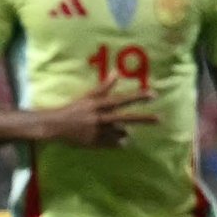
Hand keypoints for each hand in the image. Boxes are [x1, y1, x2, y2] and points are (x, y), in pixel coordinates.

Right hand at [41, 78, 158, 146]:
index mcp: (100, 105)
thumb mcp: (89, 96)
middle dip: (144, 119)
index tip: (154, 95)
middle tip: (160, 119)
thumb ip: (105, 85)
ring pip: (120, 132)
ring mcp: (99, 132)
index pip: (123, 100)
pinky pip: (111, 144)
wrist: (55, 126)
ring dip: (127, 132)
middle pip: (127, 118)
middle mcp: (101, 118)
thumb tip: (116, 72)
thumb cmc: (74, 108)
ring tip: (130, 134)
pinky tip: (124, 143)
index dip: (138, 97)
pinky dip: (118, 143)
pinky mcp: (94, 143)